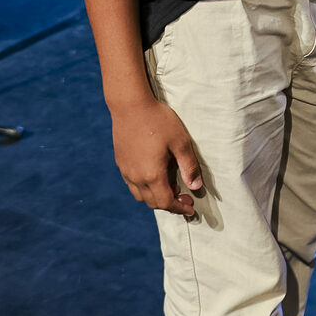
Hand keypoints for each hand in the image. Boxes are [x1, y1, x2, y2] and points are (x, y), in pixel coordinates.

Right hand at [110, 97, 202, 215]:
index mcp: (152, 174)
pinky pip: (133, 185)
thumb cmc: (158, 121)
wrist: (130, 106)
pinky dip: (145, 188)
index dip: (179, 208)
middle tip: (185, 197)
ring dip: (156, 197)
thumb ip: (189, 166)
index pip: (166, 202)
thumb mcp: (181, 142)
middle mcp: (136, 177)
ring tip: (171, 187)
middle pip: (153, 202)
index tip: (190, 208)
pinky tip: (155, 176)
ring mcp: (126, 171)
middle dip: (170, 204)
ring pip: (141, 196)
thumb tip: (195, 187)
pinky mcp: (121, 163)